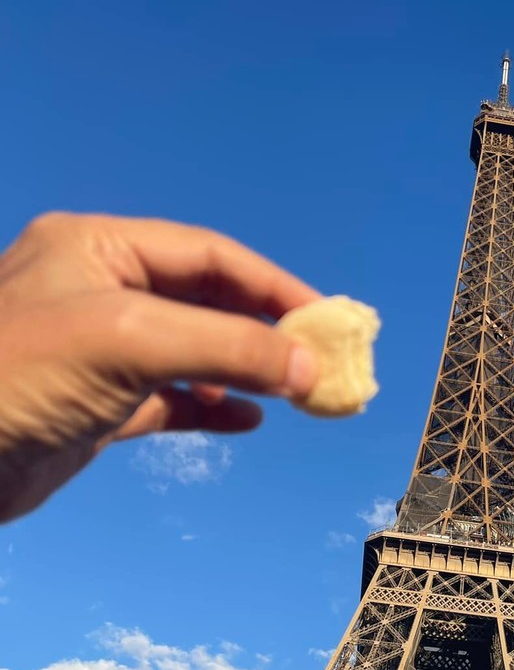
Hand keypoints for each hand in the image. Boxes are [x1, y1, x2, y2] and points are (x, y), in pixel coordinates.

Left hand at [0, 212, 320, 521]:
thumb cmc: (17, 377)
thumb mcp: (130, 341)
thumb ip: (226, 346)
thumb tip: (308, 367)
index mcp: (97, 248)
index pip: (207, 255)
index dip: (273, 285)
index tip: (327, 320)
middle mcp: (97, 290)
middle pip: (204, 300)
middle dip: (265, 329)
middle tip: (321, 360)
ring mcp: (95, 349)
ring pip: (191, 350)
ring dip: (245, 369)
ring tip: (296, 393)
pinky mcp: (93, 405)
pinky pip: (169, 398)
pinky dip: (211, 406)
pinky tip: (248, 420)